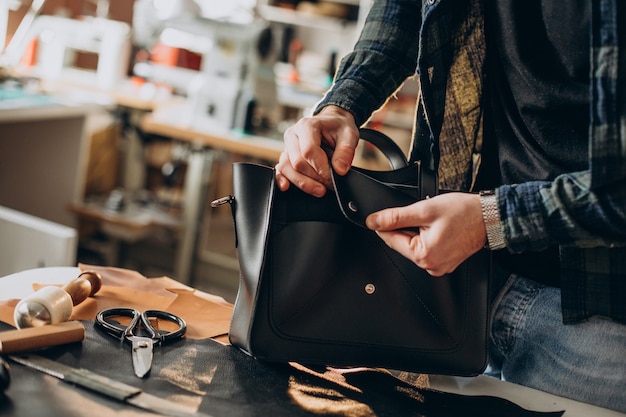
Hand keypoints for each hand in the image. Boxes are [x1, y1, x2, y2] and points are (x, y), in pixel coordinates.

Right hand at [275, 106, 358, 196]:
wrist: (332, 124)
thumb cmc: (338, 128)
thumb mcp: (349, 134)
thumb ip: (346, 151)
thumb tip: (340, 170)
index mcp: (307, 126)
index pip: (309, 151)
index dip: (321, 168)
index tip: (333, 178)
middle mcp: (293, 135)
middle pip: (297, 163)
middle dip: (315, 178)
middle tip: (331, 184)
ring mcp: (287, 146)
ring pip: (287, 169)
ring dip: (303, 183)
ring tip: (320, 190)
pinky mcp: (285, 157)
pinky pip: (280, 170)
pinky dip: (282, 180)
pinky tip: (287, 187)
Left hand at [365, 192, 486, 275]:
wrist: (490, 216)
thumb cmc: (463, 213)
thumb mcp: (424, 210)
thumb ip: (395, 217)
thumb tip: (374, 221)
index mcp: (424, 256)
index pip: (391, 240)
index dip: (386, 225)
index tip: (384, 215)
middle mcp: (430, 266)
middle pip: (402, 244)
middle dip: (406, 227)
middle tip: (421, 215)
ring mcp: (439, 266)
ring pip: (414, 246)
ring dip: (417, 232)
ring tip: (434, 221)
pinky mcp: (445, 262)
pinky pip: (426, 249)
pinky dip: (427, 237)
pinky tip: (438, 228)